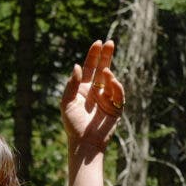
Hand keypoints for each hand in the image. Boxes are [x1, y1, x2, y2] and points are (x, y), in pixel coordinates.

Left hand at [61, 39, 123, 160]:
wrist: (84, 143)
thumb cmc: (73, 124)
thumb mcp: (67, 103)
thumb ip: (71, 85)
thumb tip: (78, 66)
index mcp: (83, 88)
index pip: (90, 67)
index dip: (94, 55)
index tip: (98, 43)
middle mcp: (95, 90)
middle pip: (102, 69)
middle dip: (106, 56)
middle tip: (110, 42)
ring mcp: (106, 98)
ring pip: (111, 80)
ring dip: (110, 75)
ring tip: (107, 73)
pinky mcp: (116, 107)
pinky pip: (119, 94)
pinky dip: (117, 87)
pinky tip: (113, 82)